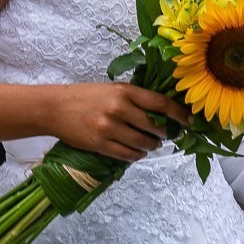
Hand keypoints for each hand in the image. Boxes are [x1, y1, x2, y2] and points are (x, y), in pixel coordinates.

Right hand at [51, 83, 190, 162]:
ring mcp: (109, 128)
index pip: (160, 103)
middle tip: (167, 134)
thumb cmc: (86, 96)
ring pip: (143, 143)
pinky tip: (139, 152)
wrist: (55, 108)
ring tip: (152, 143)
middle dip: (165, 133)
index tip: (188, 120)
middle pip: (154, 126)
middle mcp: (119, 109)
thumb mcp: (113, 89)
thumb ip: (136, 98)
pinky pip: (128, 155)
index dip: (178, 114)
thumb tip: (163, 112)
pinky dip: (138, 155)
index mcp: (125, 91)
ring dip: (152, 146)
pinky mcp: (100, 144)